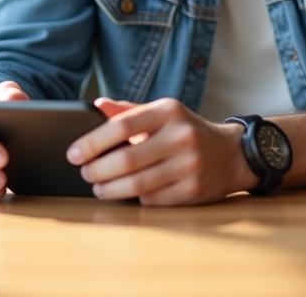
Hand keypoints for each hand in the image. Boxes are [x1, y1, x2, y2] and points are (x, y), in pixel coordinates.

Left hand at [66, 97, 256, 205]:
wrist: (231, 154)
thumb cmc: (186, 131)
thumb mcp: (162, 112)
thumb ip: (128, 111)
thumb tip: (95, 106)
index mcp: (169, 111)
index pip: (122, 126)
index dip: (92, 142)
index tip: (73, 153)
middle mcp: (182, 136)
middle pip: (127, 159)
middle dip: (97, 170)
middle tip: (85, 173)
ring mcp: (190, 165)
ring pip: (137, 184)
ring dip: (110, 189)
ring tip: (98, 187)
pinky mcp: (194, 190)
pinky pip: (153, 199)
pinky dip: (135, 198)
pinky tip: (127, 193)